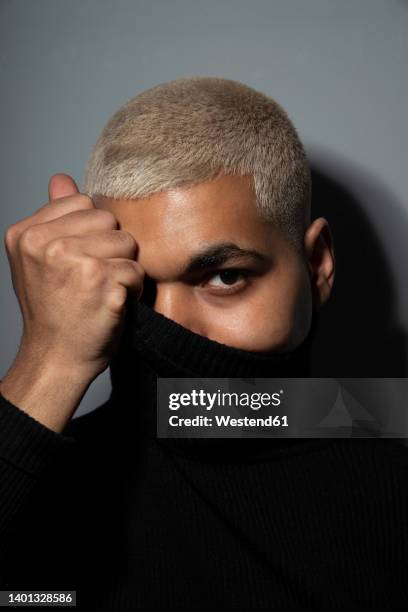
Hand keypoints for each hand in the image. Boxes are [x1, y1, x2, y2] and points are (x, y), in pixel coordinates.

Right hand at [0, 173, 143, 430]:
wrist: (56, 358)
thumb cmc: (53, 310)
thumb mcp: (40, 260)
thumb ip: (53, 218)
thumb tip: (61, 177)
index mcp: (25, 233)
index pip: (82, 203)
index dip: (91, 233)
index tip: (78, 263)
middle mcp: (44, 243)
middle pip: (108, 220)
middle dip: (110, 248)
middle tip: (93, 279)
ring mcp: (72, 261)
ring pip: (126, 243)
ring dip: (123, 268)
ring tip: (103, 290)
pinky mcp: (100, 281)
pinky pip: (136, 269)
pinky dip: (133, 289)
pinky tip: (113, 304)